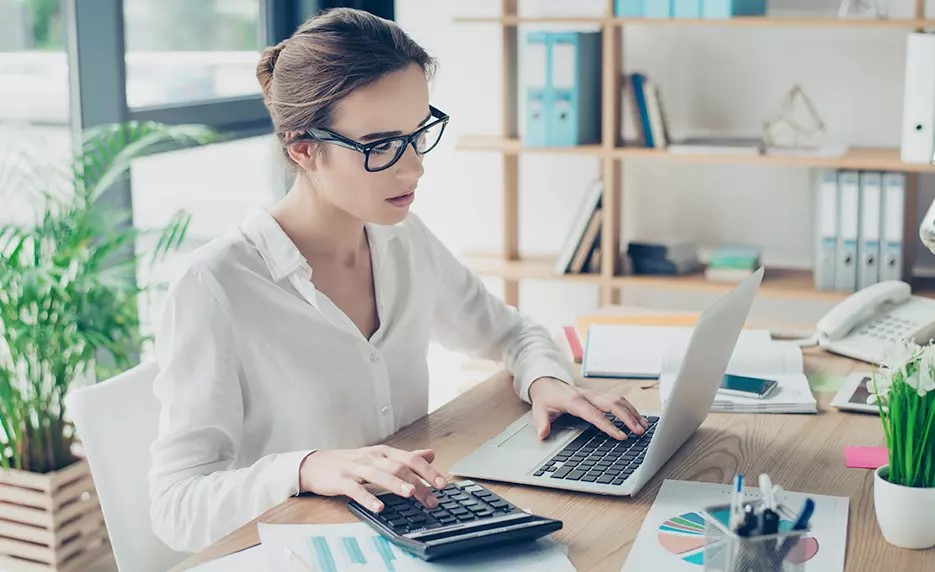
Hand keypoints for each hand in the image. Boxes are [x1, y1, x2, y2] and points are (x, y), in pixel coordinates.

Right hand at [299, 446, 447, 512]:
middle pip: (399, 467)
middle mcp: (372, 457)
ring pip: (380, 475)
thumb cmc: (350, 463)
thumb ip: (405, 458)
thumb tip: (431, 454)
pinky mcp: (341, 480)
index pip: (411, 459)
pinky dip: (368, 498)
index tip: (443, 484)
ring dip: (397, 485)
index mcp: (384, 452)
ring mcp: (356, 468)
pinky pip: (356, 489)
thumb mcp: (380, 458)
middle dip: (418, 483)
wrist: (315, 465)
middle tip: (432, 498)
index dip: (428, 471)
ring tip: (411, 494)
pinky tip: (378, 507)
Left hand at [528, 377, 648, 440]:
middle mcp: (588, 395)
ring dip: (632, 413)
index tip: (621, 436)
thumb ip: (541, 423)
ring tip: (644, 427)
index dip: (608, 425)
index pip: (594, 414)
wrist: (547, 383)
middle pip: (612, 404)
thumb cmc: (545, 398)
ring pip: (618, 400)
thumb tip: (542, 435)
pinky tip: (639, 419)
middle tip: (639, 432)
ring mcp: (595, 394)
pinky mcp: (599, 395)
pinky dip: (630, 409)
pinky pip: (618, 400)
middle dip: (627, 417)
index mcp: (574, 400)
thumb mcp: (538, 410)